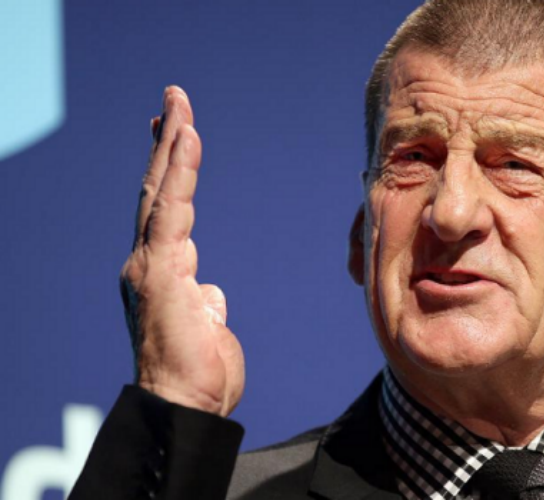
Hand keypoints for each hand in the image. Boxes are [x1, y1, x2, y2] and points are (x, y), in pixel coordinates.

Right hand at [120, 86, 243, 416]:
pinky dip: (180, 171)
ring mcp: (151, 263)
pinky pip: (173, 209)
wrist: (186, 406)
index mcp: (164, 271)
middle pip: (158, 189)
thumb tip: (209, 292)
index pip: (167, 208)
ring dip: (173, 144)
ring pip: (161, 190)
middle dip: (167, 142)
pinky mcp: (161, 270)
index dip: (172, 169)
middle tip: (174, 101)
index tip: (180, 135)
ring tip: (179, 105)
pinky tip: (188, 137)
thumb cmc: (199, 375)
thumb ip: (204, 303)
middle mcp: (150, 261)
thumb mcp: (208, 328)